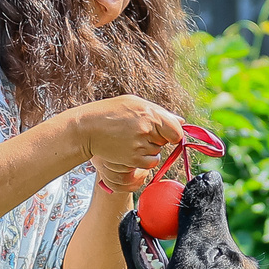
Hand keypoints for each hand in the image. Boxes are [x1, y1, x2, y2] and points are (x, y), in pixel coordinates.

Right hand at [66, 95, 183, 192]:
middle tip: (138, 132)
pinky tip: (128, 149)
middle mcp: (147, 130)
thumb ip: (159, 112)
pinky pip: (148, 164)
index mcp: (150, 113)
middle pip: (166, 142)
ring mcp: (140, 146)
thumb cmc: (111, 112)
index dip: (173, 133)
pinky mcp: (133, 159)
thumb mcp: (135, 103)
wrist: (88, 128)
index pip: (176, 130)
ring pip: (157, 154)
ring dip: (148, 150)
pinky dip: (142, 160)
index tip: (165, 133)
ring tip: (130, 139)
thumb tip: (181, 121)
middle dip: (157, 139)